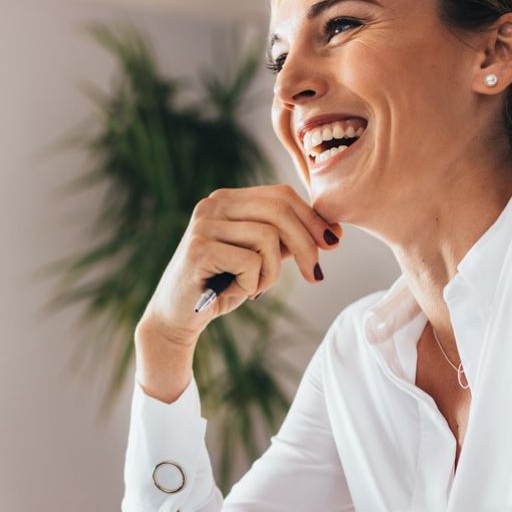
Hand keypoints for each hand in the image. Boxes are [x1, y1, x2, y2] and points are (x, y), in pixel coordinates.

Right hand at [139, 184, 341, 347]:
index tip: (333, 243)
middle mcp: (213, 204)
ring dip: (272, 272)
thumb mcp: (259, 259)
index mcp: (227, 199)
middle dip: (307, 244)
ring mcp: (204, 225)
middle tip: (315, 275)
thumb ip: (284, 241)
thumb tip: (330, 232)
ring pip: (268, 237)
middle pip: (279, 210)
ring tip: (255, 288)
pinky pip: (251, 262)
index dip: (312, 218)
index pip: (281, 194)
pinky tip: (236, 292)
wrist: (177, 317)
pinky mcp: (199, 249)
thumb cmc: (220, 286)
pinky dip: (252, 283)